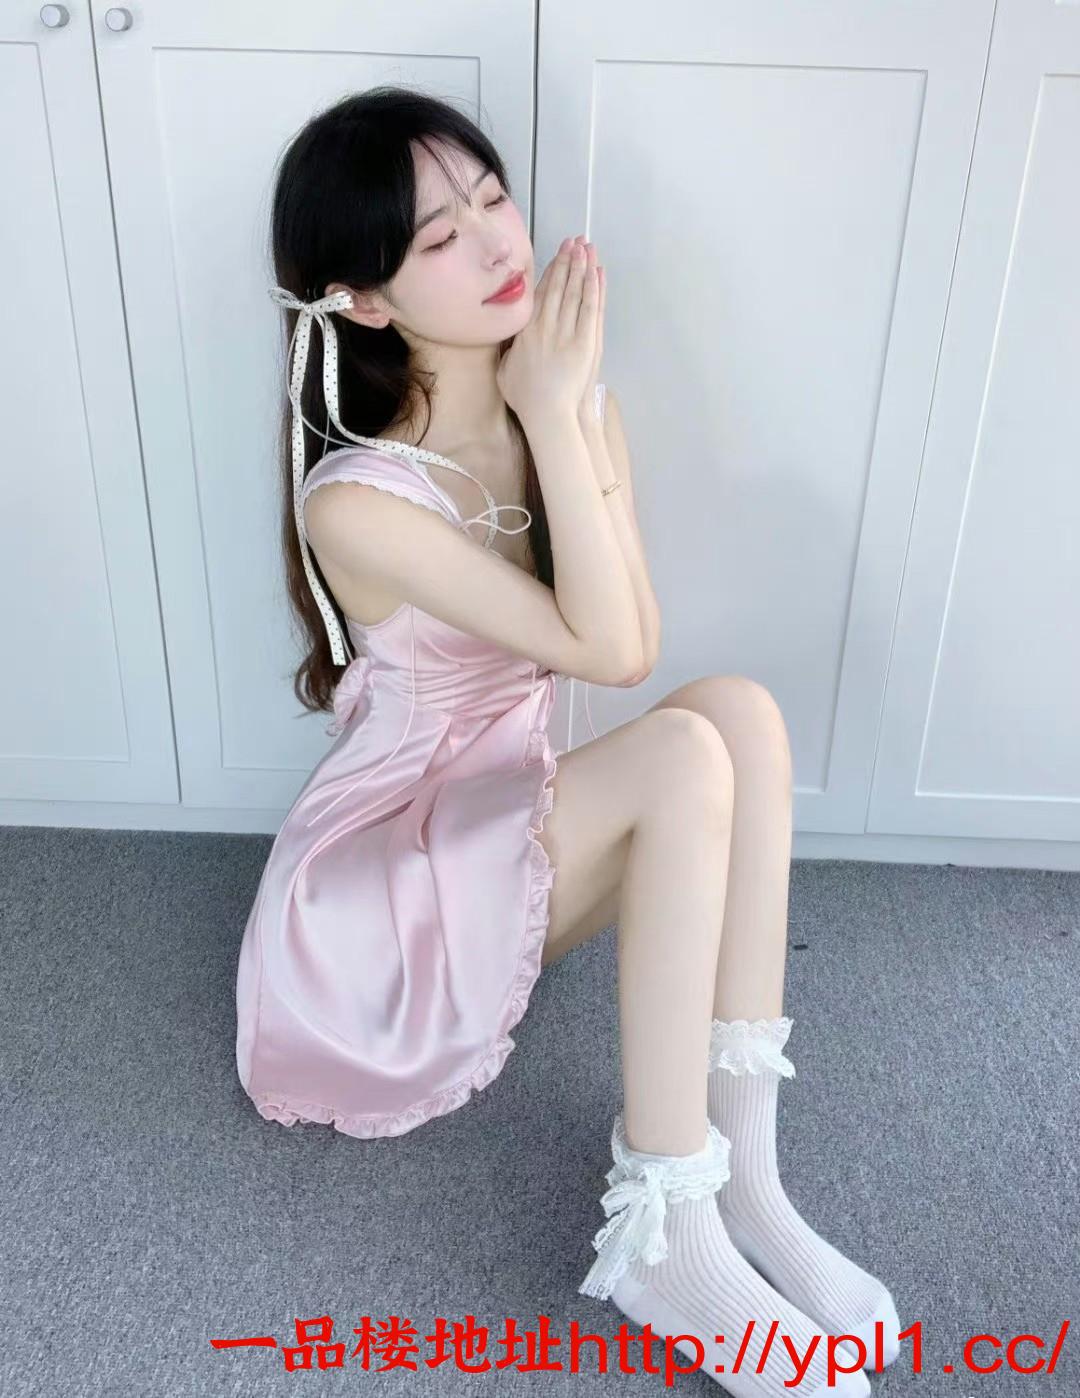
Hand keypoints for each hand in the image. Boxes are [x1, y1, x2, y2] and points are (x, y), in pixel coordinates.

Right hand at [496, 235, 599, 425]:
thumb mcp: (504, 371)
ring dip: (581, 267)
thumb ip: (506, 349)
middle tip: (573, 240)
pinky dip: (594, 288)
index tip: (556, 256)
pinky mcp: (585, 341)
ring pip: (575, 292)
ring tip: (586, 247)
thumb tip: (503, 336)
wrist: (547, 414)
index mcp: (526, 331)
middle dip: (567, 260)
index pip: (540, 294)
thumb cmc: (526, 399)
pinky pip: (590, 308)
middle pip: (558, 286)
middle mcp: (546, 325)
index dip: (550, 272)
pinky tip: (597, 272)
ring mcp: (566, 332)